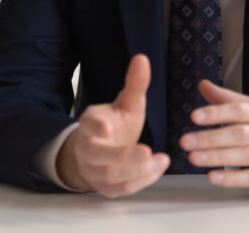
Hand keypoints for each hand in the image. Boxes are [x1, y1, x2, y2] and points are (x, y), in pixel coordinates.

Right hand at [56, 54, 169, 196]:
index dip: (95, 127)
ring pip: (110, 175)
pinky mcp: (105, 188)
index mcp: (90, 123)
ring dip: (137, 170)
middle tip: (146, 151)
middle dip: (121, 155)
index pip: (87, 124)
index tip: (108, 128)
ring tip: (162, 160)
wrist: (97, 155)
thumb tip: (143, 58)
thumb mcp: (127, 105)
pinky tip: (157, 169)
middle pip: (96, 154)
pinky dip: (140, 182)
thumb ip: (135, 85)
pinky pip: (120, 189)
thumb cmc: (115, 126)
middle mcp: (87, 147)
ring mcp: (93, 169)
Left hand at [180, 81, 248, 194]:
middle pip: (241, 134)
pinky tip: (214, 177)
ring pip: (246, 156)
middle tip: (185, 141)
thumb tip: (204, 85)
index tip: (195, 116)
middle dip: (210, 138)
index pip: (241, 110)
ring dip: (217, 158)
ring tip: (193, 158)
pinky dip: (233, 178)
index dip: (217, 113)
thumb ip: (231, 99)